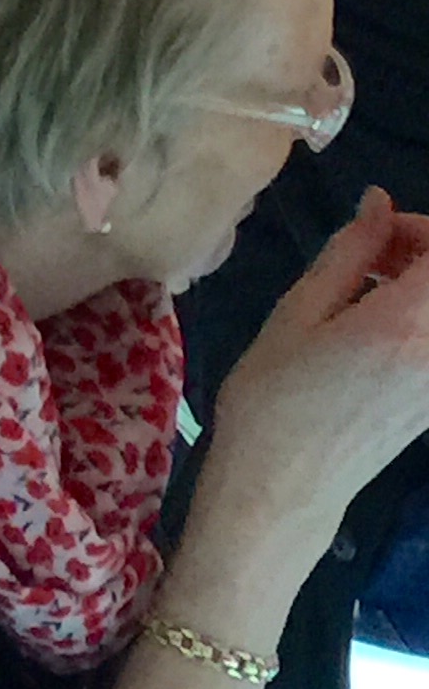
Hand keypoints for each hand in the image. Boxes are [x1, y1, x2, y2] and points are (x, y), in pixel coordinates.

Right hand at [184, 192, 428, 592]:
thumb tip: (379, 203)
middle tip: (372, 257)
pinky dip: (421, 318)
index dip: (418, 228)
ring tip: (370, 291)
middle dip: (422, 254)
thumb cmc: (274, 395)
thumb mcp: (298, 311)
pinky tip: (379, 326)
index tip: (374, 233)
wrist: (283, 485)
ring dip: (421, 287)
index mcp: (407, 322)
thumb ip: (349, 253)